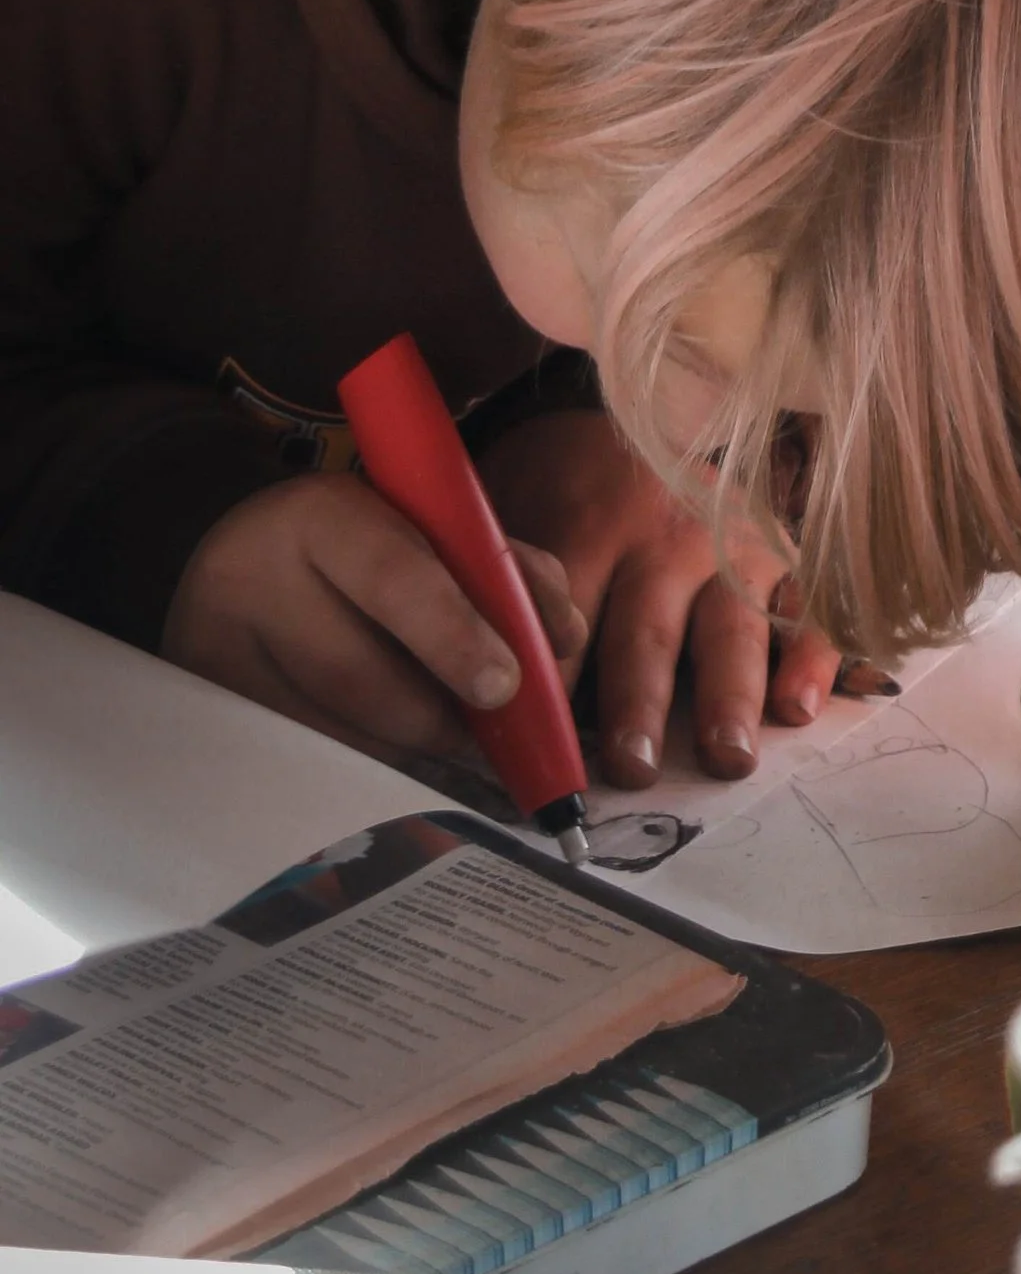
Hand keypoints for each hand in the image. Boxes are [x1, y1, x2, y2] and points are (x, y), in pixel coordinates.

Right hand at [164, 473, 588, 767]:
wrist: (236, 551)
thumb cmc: (364, 543)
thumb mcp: (432, 528)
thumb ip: (505, 573)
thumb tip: (562, 645)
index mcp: (322, 514)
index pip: (395, 579)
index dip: (455, 637)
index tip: (504, 687)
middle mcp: (251, 575)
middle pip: (362, 679)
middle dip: (441, 717)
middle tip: (482, 730)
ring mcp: (212, 649)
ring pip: (336, 732)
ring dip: (406, 746)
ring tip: (432, 727)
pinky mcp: (206, 706)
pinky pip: (304, 758)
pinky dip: (362, 760)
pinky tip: (379, 739)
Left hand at [476, 408, 837, 786]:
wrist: (639, 420)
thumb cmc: (563, 490)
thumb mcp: (516, 512)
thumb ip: (504, 588)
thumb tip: (476, 689)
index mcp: (589, 526)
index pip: (563, 617)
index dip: (549, 684)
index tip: (538, 745)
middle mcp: (666, 538)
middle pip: (649, 632)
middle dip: (641, 703)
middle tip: (633, 767)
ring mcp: (732, 546)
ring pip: (732, 628)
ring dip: (728, 696)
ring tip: (726, 757)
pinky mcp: (782, 557)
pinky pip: (805, 610)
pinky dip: (810, 660)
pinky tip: (800, 707)